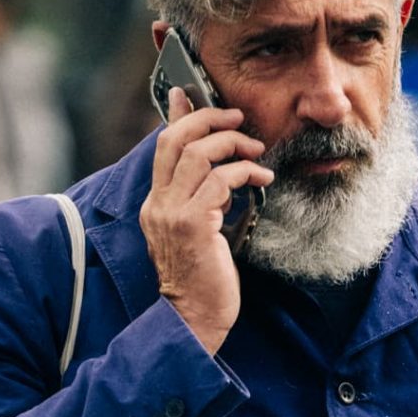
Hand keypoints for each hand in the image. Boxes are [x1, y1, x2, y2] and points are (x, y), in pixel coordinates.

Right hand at [139, 89, 271, 358]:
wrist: (193, 322)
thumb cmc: (202, 282)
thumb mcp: (197, 233)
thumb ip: (201, 199)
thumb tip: (217, 169)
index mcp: (155, 204)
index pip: (163, 146)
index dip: (179, 115)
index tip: (191, 94)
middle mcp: (158, 204)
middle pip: (176, 139)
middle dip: (210, 119)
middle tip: (238, 120)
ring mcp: (173, 214)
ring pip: (199, 153)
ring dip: (233, 143)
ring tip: (256, 151)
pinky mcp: (194, 225)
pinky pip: (222, 180)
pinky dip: (246, 172)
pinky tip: (262, 180)